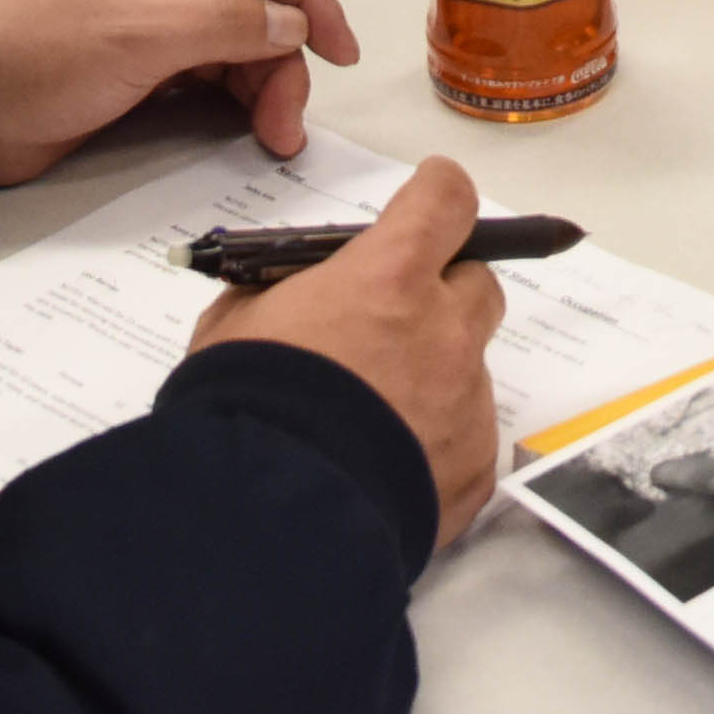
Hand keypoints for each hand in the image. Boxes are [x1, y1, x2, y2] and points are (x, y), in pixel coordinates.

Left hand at [0, 0, 359, 186]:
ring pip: (241, 49)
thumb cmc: (48, 56)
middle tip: (286, 124)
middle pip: (261, 9)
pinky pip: (212, 79)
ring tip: (274, 138)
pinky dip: (237, 103)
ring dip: (266, 90)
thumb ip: (226, 24)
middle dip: (286, 63)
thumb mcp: (142, 36)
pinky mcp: (144, 73)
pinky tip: (247, 132)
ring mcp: (158, 28)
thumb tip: (293, 23)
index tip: (338, 52)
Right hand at [192, 156, 510, 558]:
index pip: (446, 200)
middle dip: (442, 294)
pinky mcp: (475, 466)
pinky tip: (383, 465)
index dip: (438, 195)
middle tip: (390, 325)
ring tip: (373, 415)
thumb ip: (279, 292)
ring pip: (471, 366)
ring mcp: (468, 400)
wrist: (265, 518)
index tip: (429, 199)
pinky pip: (469, 436)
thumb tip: (290, 292)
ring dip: (436, 374)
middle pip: (476, 283)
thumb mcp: (237, 324)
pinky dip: (435, 441)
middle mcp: (444, 329)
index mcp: (389, 277)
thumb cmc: (244, 407)